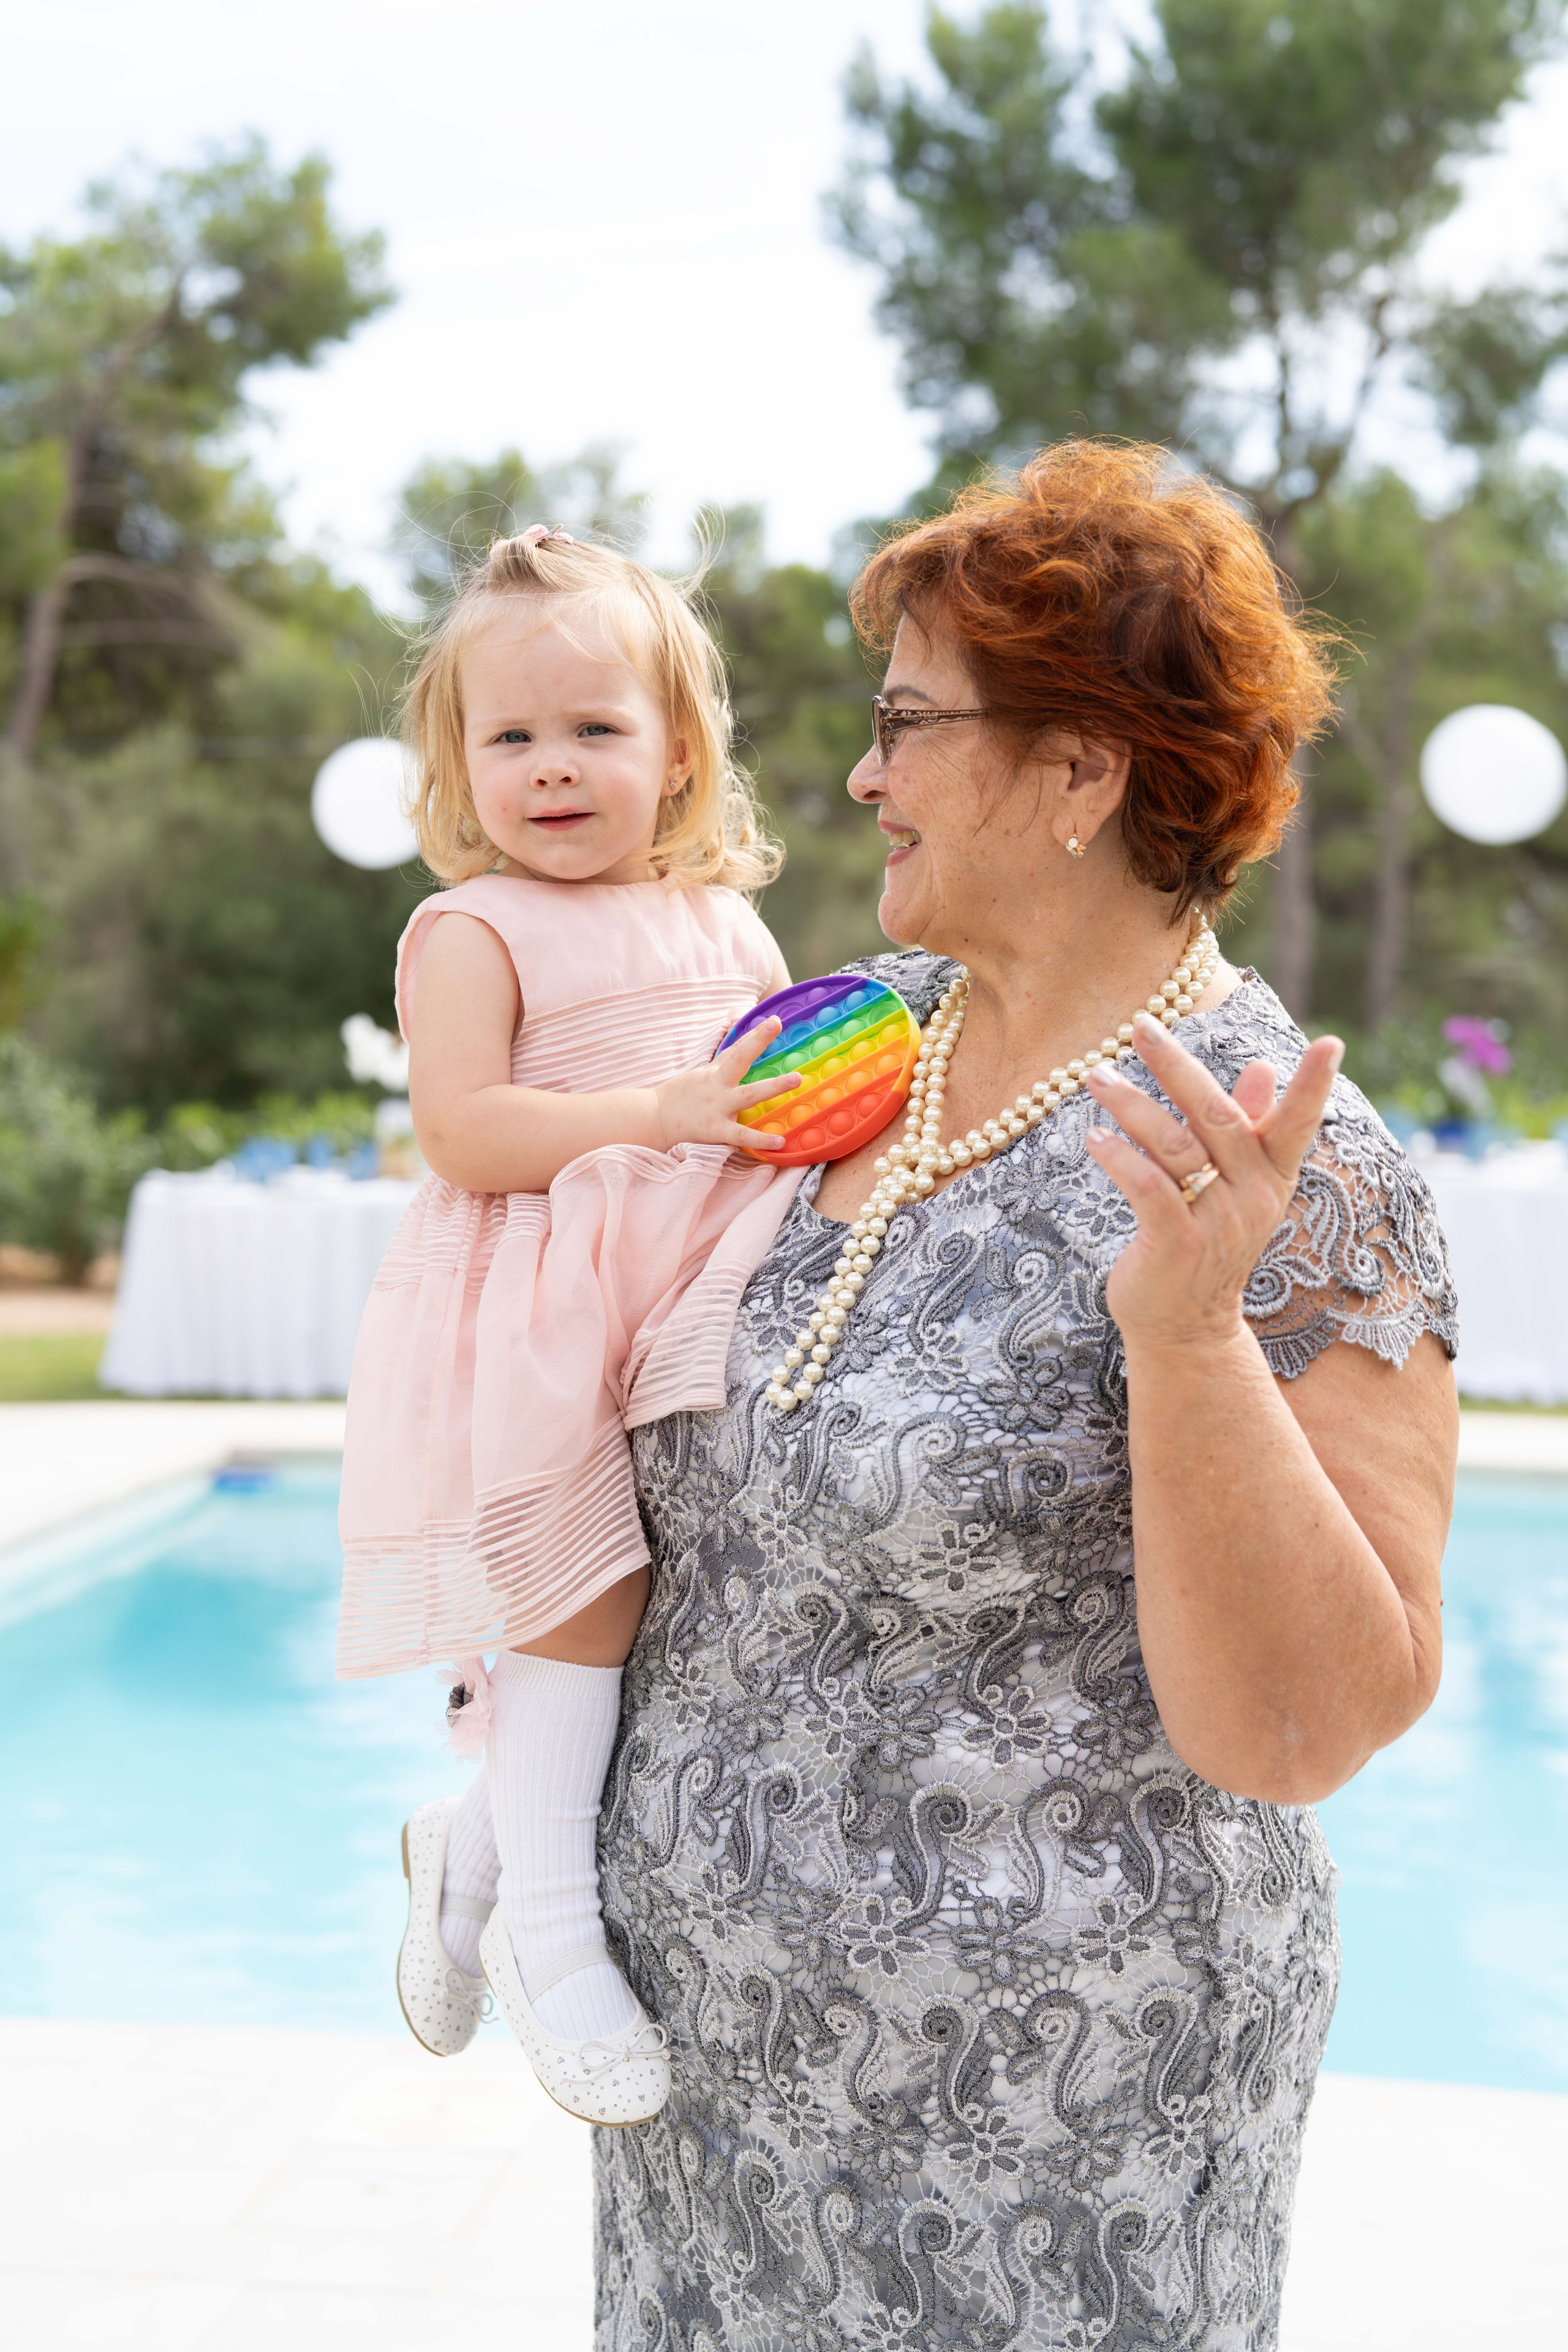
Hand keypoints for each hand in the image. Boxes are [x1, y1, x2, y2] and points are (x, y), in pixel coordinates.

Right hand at [652, 1016, 801, 1151]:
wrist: (654, 1119)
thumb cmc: (682, 1097)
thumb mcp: (703, 1074)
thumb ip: (726, 1060)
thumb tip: (742, 1038)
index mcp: (714, 1073)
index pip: (737, 1049)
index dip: (756, 1034)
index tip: (774, 1020)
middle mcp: (717, 1086)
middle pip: (739, 1060)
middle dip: (758, 1042)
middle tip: (778, 1027)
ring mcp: (717, 1107)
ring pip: (748, 1094)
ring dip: (772, 1086)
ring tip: (796, 1079)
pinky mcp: (716, 1130)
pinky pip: (742, 1135)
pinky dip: (761, 1139)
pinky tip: (780, 1140)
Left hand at [1082, 1010, 1342, 1348]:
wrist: (1186, 1327)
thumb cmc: (1204, 1243)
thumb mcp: (1234, 1187)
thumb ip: (1248, 1127)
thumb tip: (1264, 1067)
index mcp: (1272, 1177)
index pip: (1298, 1124)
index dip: (1314, 1086)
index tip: (1332, 1043)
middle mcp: (1252, 1196)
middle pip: (1216, 1115)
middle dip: (1176, 1066)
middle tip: (1140, 1025)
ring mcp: (1216, 1222)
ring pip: (1172, 1145)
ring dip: (1130, 1104)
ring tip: (1095, 1075)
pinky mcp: (1177, 1244)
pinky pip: (1147, 1187)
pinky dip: (1118, 1157)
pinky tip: (1094, 1138)